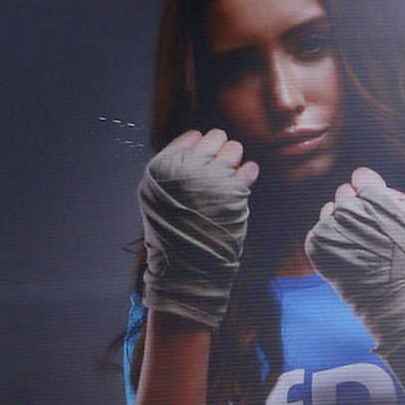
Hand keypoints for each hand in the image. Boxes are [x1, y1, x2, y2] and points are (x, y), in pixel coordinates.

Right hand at [139, 129, 258, 329]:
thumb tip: (197, 137)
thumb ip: (171, 165)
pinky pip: (249, 169)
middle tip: (218, 170)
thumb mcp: (155, 195)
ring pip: (235, 148)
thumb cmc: (170, 231)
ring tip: (227, 180)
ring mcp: (211, 179)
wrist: (184, 266)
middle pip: (216, 137)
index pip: (192, 137)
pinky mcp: (234, 193)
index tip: (200, 167)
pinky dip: (248, 175)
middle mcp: (187, 168)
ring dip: (234, 161)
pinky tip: (242, 185)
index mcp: (163, 166)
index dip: (200, 150)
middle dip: (220, 150)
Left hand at [304, 168, 404, 392]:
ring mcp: (330, 228)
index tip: (376, 205)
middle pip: (344, 193)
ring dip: (340, 223)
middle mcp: (348, 208)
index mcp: (374, 196)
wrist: (401, 301)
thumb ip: (395, 193)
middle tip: (370, 232)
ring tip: (358, 246)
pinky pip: (318, 233)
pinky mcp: (316, 247)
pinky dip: (329, 243)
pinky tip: (346, 256)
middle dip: (356, 207)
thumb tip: (365, 178)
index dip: (370, 189)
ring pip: (328, 211)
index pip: (362, 177)